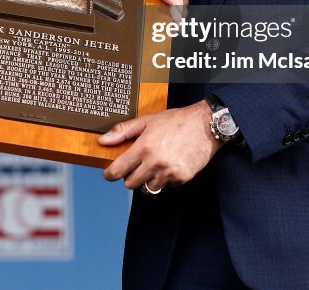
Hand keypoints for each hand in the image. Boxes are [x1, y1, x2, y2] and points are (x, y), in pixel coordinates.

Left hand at [99, 101, 217, 191]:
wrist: (205, 125)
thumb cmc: (175, 121)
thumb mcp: (147, 121)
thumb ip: (123, 131)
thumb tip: (103, 140)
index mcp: (143, 147)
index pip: (118, 171)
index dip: (109, 174)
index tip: (109, 173)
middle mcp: (155, 163)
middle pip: (130, 184)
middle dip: (129, 176)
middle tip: (135, 166)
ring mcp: (169, 173)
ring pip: (148, 188)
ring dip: (146, 180)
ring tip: (152, 166)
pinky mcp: (181, 178)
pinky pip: (165, 186)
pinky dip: (164, 180)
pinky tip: (168, 166)